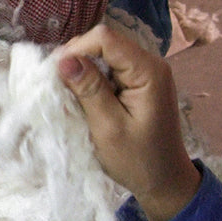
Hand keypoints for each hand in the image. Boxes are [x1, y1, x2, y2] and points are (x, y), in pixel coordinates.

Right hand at [55, 24, 200, 220]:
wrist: (164, 182)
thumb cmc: (138, 160)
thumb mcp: (108, 127)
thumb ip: (89, 90)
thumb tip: (63, 59)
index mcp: (148, 71)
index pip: (105, 38)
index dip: (77, 50)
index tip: (57, 74)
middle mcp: (150, 63)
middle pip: (104, 42)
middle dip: (78, 59)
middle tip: (60, 87)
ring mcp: (145, 72)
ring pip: (103, 54)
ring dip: (83, 71)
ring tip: (70, 95)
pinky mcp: (138, 82)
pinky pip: (109, 68)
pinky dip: (92, 79)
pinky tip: (84, 98)